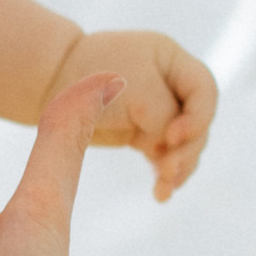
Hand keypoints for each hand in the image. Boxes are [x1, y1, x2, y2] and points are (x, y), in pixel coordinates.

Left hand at [74, 29, 216, 200]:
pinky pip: (165, 157)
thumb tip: (174, 147)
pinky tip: (161, 194)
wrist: (50, 85)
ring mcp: (160, 111)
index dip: (198, 117)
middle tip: (168, 171)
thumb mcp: (135, 90)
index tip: (172, 137)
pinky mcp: (145, 134)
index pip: (205, 91)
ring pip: (185, 144)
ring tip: (164, 188)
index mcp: (172, 60)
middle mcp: (171, 85)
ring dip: (178, 167)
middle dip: (186, 149)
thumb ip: (164, 115)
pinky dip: (165, 174)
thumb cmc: (92, 77)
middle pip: (197, 122)